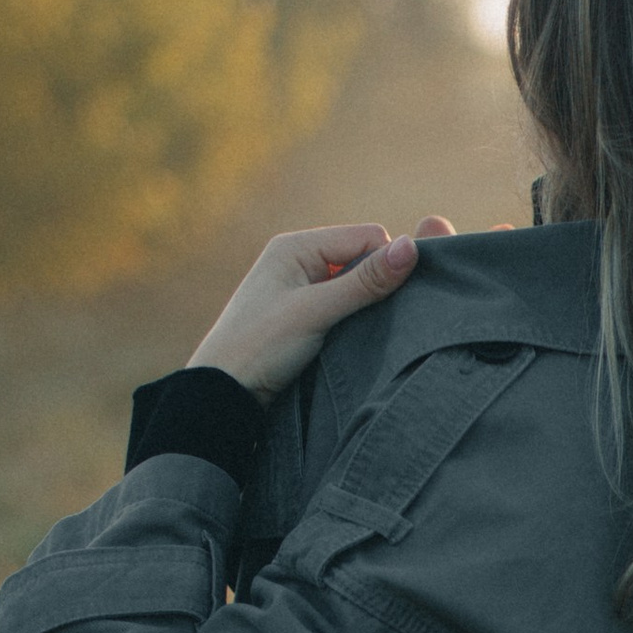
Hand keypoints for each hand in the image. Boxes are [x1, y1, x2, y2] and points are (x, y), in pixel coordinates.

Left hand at [186, 217, 454, 397]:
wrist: (221, 394)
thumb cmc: (260, 347)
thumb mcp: (316, 312)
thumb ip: (365, 282)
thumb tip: (412, 248)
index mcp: (296, 245)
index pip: (367, 237)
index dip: (385, 265)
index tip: (387, 302)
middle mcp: (298, 260)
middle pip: (363, 260)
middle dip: (376, 287)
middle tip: (374, 321)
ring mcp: (300, 288)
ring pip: (356, 287)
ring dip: (365, 308)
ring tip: (358, 335)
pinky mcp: (302, 316)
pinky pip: (343, 308)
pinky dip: (353, 322)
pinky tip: (350, 342)